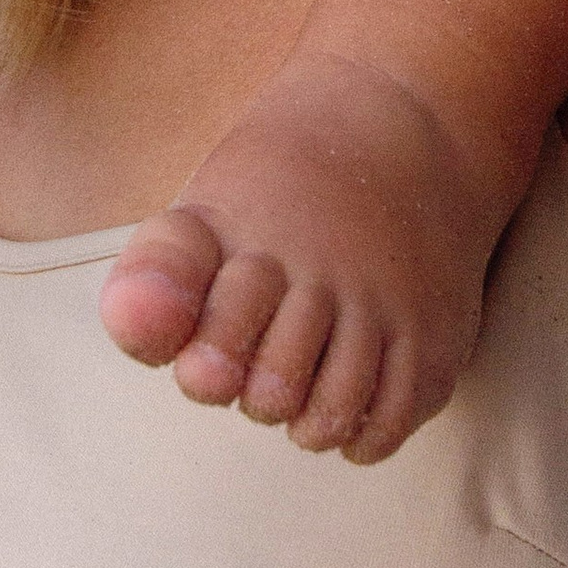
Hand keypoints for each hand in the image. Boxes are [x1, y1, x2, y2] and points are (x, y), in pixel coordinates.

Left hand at [97, 51, 530, 462]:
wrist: (397, 134)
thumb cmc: (275, 200)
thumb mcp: (202, 218)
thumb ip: (155, 276)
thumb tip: (134, 326)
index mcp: (251, 243)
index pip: (210, 349)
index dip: (206, 365)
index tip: (210, 354)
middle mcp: (322, 274)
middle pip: (270, 392)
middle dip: (253, 392)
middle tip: (261, 357)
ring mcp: (384, 307)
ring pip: (330, 415)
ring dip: (305, 420)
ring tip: (301, 381)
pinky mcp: (433, 336)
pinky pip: (387, 423)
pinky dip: (357, 434)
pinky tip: (344, 399)